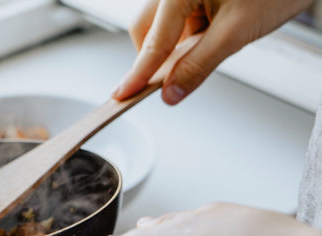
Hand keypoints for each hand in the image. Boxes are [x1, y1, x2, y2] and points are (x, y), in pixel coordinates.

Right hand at [112, 0, 313, 104]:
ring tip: (214, 41)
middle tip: (172, 77)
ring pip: (163, 25)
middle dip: (157, 56)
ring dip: (178, 44)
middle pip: (147, 29)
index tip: (123, 94)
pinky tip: (215, 31)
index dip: (138, 74)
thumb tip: (171, 92)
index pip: (153, 42)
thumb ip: (199, 65)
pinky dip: (191, 33)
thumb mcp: (237, 32)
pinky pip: (180, 18)